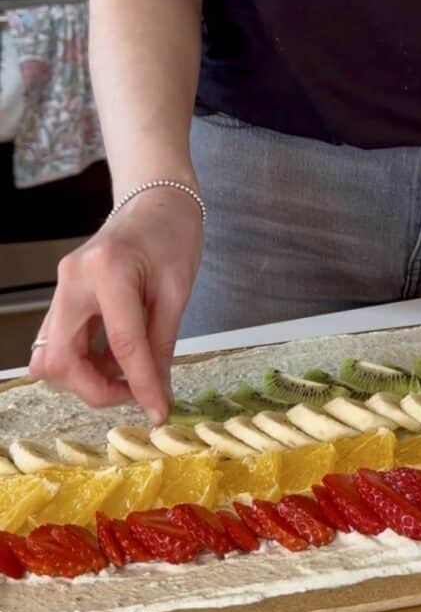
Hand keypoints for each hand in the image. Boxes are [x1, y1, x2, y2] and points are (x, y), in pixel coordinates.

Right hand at [28, 187, 203, 423]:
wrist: (155, 200)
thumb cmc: (173, 235)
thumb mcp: (177, 291)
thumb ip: (162, 345)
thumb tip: (157, 396)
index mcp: (109, 271)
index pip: (122, 344)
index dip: (140, 385)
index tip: (158, 411)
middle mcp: (73, 279)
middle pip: (61, 358)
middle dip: (95, 388)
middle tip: (134, 392)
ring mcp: (62, 286)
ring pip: (51, 355)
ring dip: (86, 378)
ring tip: (128, 376)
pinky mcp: (62, 294)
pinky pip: (60, 341)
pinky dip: (84, 361)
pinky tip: (116, 361)